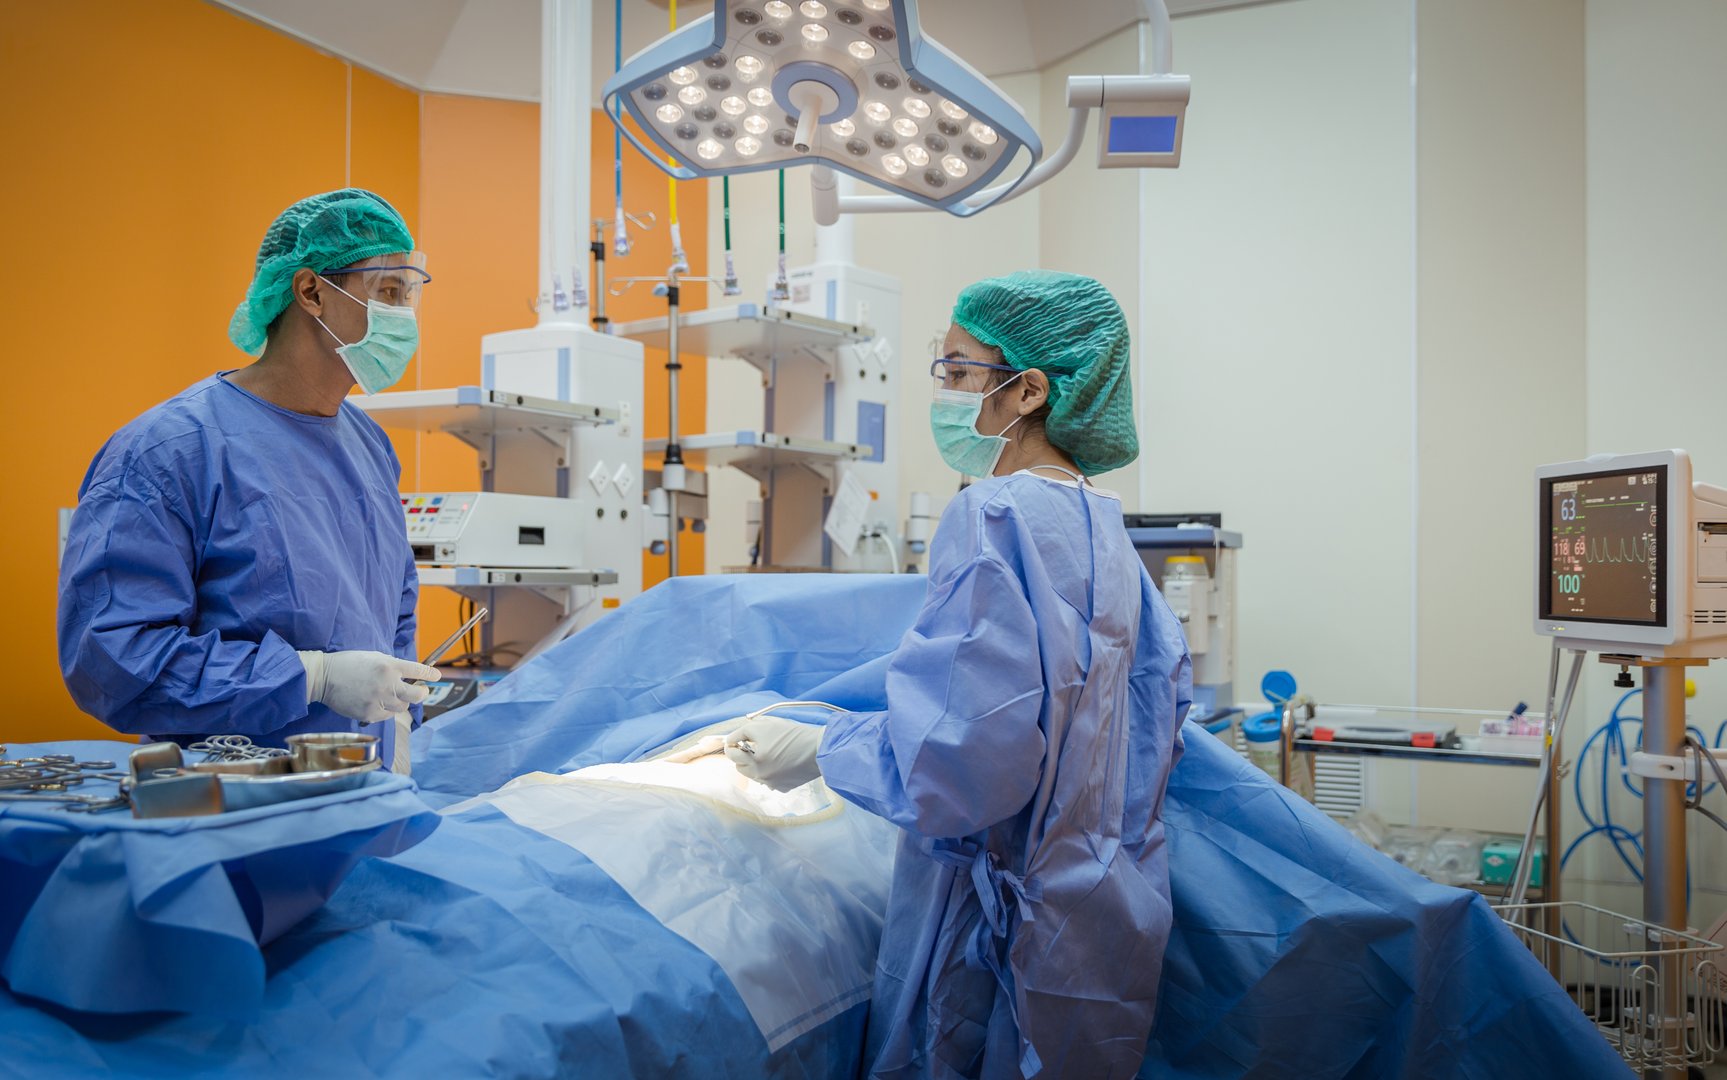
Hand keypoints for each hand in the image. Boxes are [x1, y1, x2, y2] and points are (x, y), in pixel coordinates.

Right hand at [298, 650, 440, 723]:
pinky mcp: (369, 714)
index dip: (430, 675)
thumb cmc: (349, 664)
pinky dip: (385, 710)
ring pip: (402, 707)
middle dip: (422, 693)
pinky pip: (386, 715)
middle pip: (417, 696)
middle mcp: (387, 684)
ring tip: (388, 695)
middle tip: (420, 691)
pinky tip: (375, 702)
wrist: (324, 677)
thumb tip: (409, 675)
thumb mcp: (375, 657)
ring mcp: (379, 701)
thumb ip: (394, 666)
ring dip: (399, 701)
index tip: (436, 677)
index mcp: (389, 666)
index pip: (418, 672)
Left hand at [723, 715, 823, 790]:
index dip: (732, 744)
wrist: (820, 749)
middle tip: (752, 745)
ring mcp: (771, 784)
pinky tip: (780, 763)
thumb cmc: (793, 734)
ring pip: (753, 775)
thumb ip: (743, 731)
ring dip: (755, 765)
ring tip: (769, 753)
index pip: (731, 754)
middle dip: (742, 756)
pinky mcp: (782, 788)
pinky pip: (767, 781)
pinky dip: (769, 772)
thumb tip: (731, 739)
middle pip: (739, 767)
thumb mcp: (766, 725)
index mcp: (756, 760)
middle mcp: (761, 775)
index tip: (735, 740)